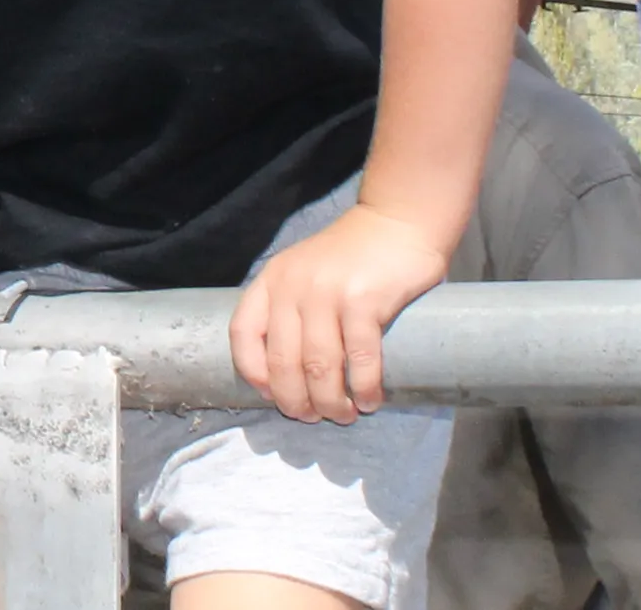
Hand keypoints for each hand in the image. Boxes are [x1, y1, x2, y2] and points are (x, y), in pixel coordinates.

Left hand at [229, 202, 448, 423]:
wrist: (398, 222)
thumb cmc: (351, 258)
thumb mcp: (303, 273)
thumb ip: (291, 311)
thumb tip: (285, 378)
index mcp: (272, 281)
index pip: (243, 333)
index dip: (254, 373)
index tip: (272, 396)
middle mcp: (293, 286)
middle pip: (282, 361)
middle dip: (296, 401)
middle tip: (314, 417)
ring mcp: (327, 292)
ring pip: (319, 367)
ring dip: (331, 403)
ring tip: (344, 415)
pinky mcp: (364, 300)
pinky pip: (360, 358)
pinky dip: (364, 388)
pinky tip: (370, 401)